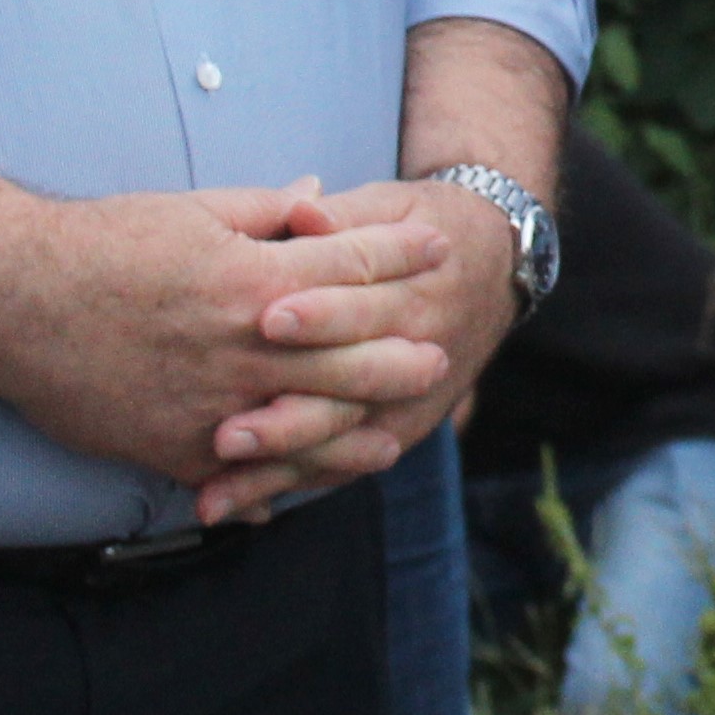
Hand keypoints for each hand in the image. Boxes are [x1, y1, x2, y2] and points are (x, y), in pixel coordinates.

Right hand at [0, 184, 460, 520]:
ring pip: (308, 425)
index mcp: (254, 279)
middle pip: (351, 355)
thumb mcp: (190, 210)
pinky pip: (240, 471)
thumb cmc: (99, 243)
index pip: (353, 266)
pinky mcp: (174, 447)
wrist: (9, 302)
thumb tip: (319, 197)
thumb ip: (264, 210)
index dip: (401, 253)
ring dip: (357, 430)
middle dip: (400, 353)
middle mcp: (244, 347)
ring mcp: (213, 404)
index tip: (436, 246)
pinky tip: (303, 484)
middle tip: (439, 354)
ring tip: (393, 432)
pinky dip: (277, 480)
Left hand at [217, 173, 526, 521]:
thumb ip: (338, 217)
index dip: (320, 314)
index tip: (267, 321)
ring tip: (220, 490)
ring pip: (344, 444)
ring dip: (281, 469)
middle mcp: (417, 353)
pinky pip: (344, 467)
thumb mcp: (389, 206)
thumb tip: (302, 209)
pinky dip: (291, 487)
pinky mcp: (397, 431)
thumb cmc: (420, 226)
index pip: (365, 304)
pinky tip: (239, 507)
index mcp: (415, 290)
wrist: (494, 263)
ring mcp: (409, 401)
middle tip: (227, 435)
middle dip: (290, 418)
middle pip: (351, 391)